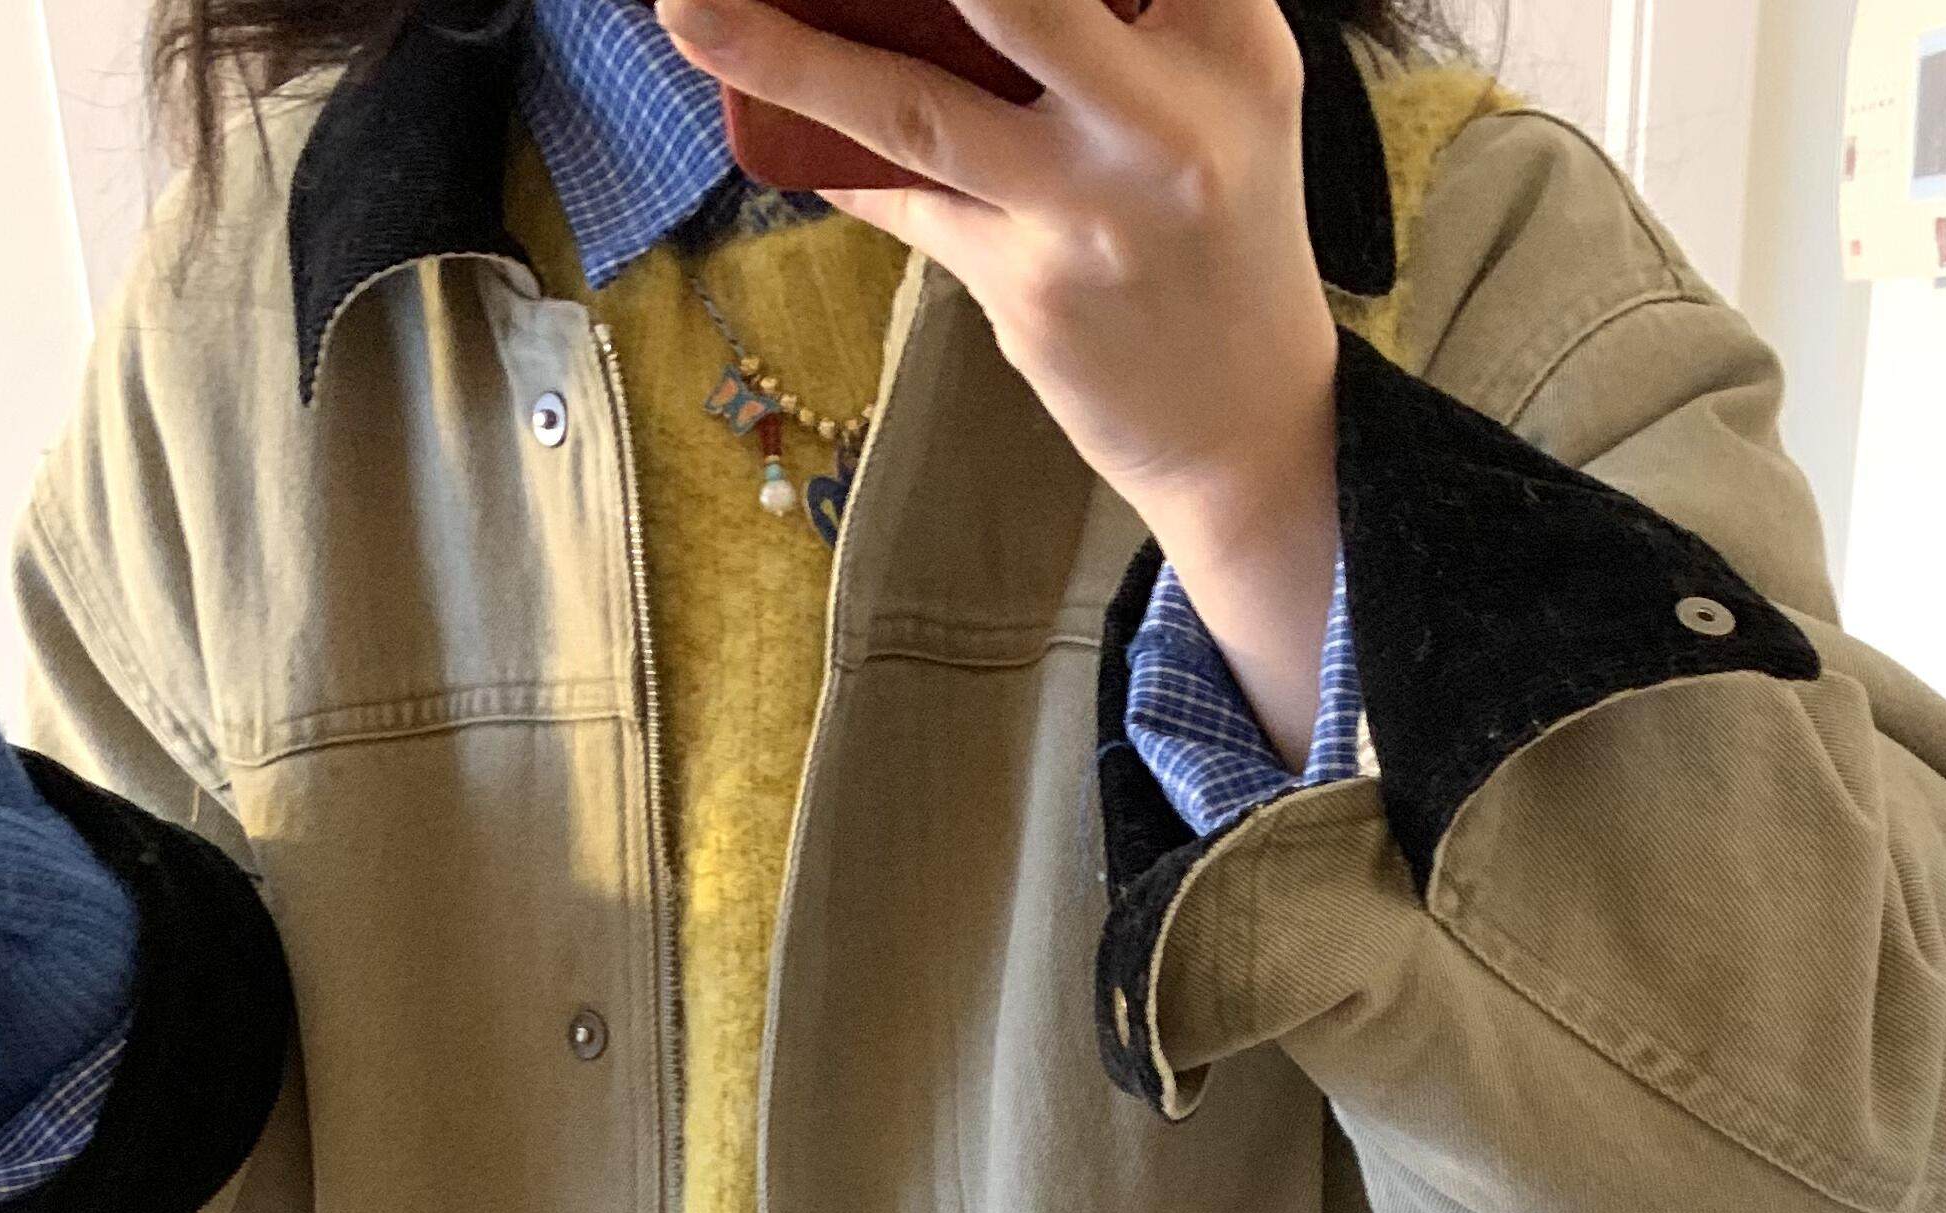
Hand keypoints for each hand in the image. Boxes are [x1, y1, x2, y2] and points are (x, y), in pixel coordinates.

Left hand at [655, 0, 1343, 762]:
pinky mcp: (1023, 293)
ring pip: (915, 104)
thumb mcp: (1216, 93)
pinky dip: (825, 154)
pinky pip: (899, 205)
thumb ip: (1117, 21)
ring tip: (690, 4)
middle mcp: (1167, 117)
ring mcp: (1089, 214)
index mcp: (1232, 41)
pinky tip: (760, 118)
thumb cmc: (1215, 242)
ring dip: (789, 46)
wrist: (1255, 436)